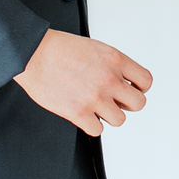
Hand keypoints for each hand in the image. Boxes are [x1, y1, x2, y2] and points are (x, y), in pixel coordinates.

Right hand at [13, 27, 152, 134]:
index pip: (146, 81)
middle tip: (116, 102)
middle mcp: (109, 79)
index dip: (139, 88)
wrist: (33, 53)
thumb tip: (122, 81)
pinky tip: (84, 114)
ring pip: (119, 120)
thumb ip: (112, 65)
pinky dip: (91, 125)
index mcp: (115, 60)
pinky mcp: (78, 113)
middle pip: (138, 103)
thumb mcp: (96, 48)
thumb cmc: (59, 48)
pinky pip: (98, 130)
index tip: (131, 90)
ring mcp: (95, 97)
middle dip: (128, 105)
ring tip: (95, 107)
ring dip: (108, 115)